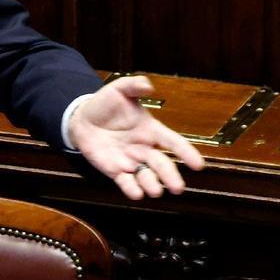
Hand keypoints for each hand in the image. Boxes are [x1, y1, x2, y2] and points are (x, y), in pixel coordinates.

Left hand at [68, 76, 205, 199]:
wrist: (81, 118)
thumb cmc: (105, 104)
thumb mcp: (119, 89)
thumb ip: (134, 86)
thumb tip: (148, 86)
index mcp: (151, 130)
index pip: (173, 142)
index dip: (186, 152)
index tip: (198, 164)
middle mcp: (144, 148)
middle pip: (161, 164)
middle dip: (170, 176)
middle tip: (178, 188)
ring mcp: (130, 161)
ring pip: (146, 177)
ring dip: (152, 185)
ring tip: (156, 191)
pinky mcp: (115, 170)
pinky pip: (126, 182)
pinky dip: (131, 189)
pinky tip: (136, 193)